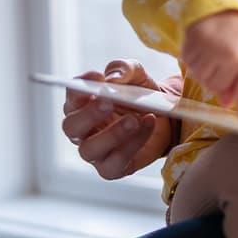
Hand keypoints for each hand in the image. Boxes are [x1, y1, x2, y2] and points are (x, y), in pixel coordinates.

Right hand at [62, 59, 174, 179]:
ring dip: (112, 133)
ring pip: (89, 149)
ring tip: (134, 119)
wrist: (167, 118)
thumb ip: (125, 69)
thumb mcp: (138, 76)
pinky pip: (114, 163)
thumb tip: (113, 78)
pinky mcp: (112, 168)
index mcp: (83, 104)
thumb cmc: (142, 95)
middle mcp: (83, 130)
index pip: (72, 96)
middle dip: (89, 114)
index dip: (80, 87)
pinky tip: (147, 125)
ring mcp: (96, 151)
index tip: (97, 77)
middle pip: (71, 126)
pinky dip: (132, 144)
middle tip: (108, 102)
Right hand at [182, 10, 237, 126]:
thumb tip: (228, 103)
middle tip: (224, 59)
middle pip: (217, 87)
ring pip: (202, 79)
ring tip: (214, 51)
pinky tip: (203, 47)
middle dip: (220, 78)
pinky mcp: (191, 45)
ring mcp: (208, 50)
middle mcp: (229, 55)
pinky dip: (195, 61)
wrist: (221, 7)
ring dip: (206, 70)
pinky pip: (190, 67)